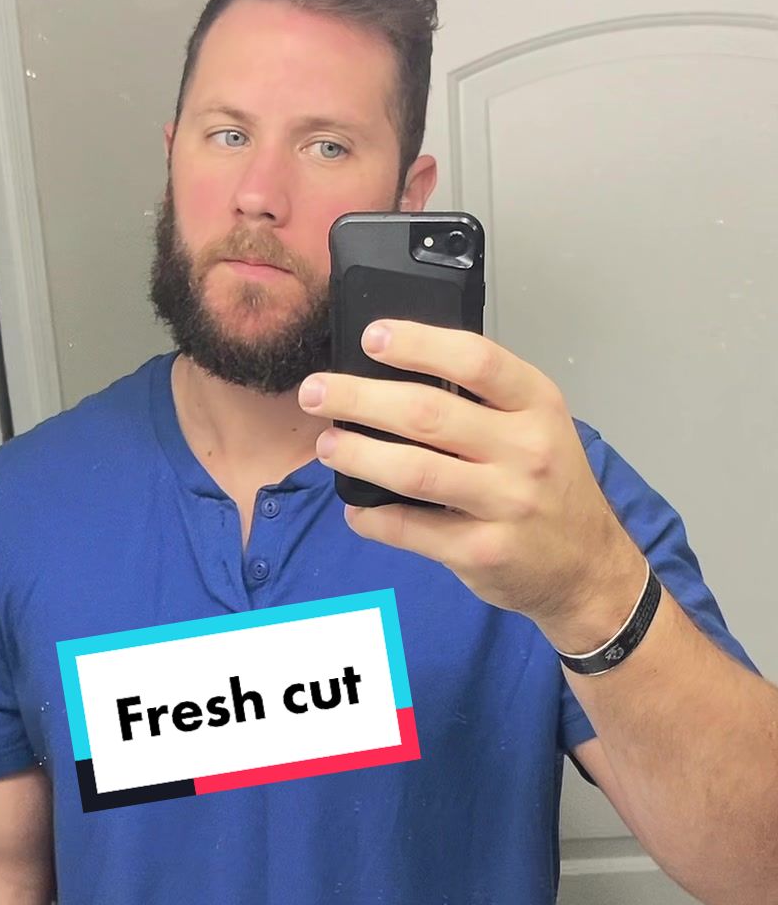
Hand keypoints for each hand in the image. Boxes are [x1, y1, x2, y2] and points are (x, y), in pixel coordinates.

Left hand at [298, 320, 643, 646]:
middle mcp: (525, 450)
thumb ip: (485, 401)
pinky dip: (374, 518)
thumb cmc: (551, 485)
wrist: (587, 567)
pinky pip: (412, 530)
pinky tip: (355, 509)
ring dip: (358, 455)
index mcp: (538, 406)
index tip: (372, 337)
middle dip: (360, 399)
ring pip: (413, 471)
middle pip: (428, 413)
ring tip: (326, 445)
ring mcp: (505, 503)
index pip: (476, 360)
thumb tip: (397, 374)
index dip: (419, 344)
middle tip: (317, 392)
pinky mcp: (482, 551)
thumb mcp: (539, 426)